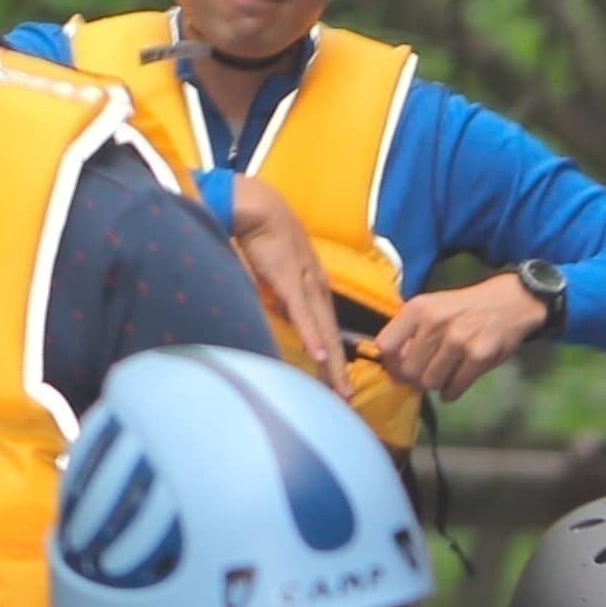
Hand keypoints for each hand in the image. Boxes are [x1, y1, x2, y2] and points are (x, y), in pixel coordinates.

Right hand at [218, 174, 347, 378]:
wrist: (258, 207)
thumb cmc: (265, 236)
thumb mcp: (278, 273)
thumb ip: (283, 296)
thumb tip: (282, 316)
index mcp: (314, 289)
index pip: (328, 330)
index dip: (334, 357)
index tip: (340, 384)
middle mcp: (317, 291)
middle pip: (331, 337)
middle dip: (338, 370)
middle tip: (347, 399)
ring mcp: (306, 287)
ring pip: (323, 331)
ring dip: (331, 362)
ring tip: (340, 389)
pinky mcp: (289, 281)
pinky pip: (302, 314)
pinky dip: (311, 335)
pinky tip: (319, 355)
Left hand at [368, 269, 554, 398]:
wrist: (509, 302)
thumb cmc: (465, 307)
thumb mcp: (432, 307)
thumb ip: (412, 331)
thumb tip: (395, 365)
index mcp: (418, 309)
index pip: (386, 345)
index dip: (390, 363)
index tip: (398, 368)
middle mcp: (435, 323)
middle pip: (409, 370)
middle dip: (415, 379)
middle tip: (424, 376)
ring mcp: (458, 341)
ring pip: (431, 381)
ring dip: (434, 385)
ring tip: (441, 377)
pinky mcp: (479, 357)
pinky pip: (455, 387)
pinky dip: (451, 392)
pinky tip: (453, 386)